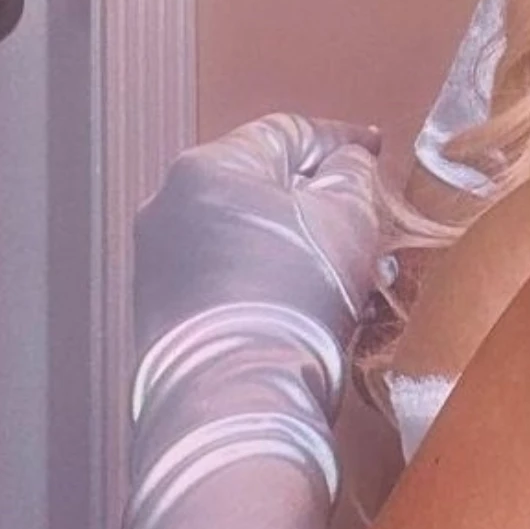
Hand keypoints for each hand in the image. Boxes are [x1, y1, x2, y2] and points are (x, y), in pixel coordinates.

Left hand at [132, 111, 386, 361]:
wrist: (238, 396)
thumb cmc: (296, 295)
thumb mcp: (350, 218)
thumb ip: (353, 175)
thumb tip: (345, 166)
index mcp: (208, 166)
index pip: (287, 133)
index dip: (341, 139)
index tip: (373, 148)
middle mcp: (167, 204)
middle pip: (259, 183)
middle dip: (315, 198)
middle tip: (362, 214)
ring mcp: (156, 261)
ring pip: (243, 232)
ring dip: (294, 242)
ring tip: (342, 268)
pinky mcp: (158, 311)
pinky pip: (224, 274)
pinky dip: (265, 277)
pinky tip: (304, 301)